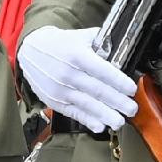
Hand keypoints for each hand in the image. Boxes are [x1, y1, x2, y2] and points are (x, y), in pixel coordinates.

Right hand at [19, 26, 135, 133]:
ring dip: (105, 115)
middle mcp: (67, 73)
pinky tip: (100, 125)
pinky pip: (73, 112)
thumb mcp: (79, 36)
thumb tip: (121, 47)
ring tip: (119, 121)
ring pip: (86, 104)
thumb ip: (100, 42)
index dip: (118, 81)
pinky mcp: (54, 100)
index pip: (101, 70)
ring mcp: (59, 89)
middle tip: (132, 109)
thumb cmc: (58, 44)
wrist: (30, 51)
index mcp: (76, 54)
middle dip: (117, 101)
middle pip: (97, 90)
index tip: (131, 89)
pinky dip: (87, 120)